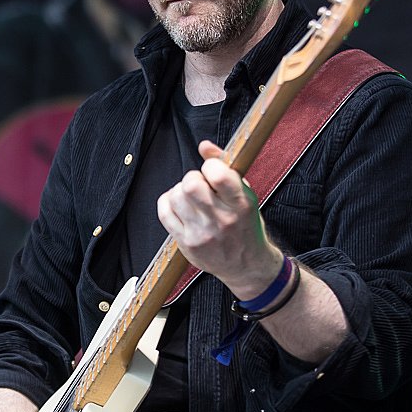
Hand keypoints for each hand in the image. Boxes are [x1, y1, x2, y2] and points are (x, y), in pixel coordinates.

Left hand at [156, 139, 282, 298]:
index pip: (218, 174)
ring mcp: (202, 233)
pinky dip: (168, 202)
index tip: (213, 171)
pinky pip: (164, 212)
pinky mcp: (187, 243)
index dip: (211, 166)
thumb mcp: (246, 195)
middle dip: (192, 177)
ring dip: (180, 191)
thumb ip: (226, 167)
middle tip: (200, 185)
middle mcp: (222, 220)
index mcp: (241, 204)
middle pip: (191, 184)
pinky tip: (179, 206)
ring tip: (191, 198)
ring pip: (176, 196)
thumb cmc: (245, 226)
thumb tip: (204, 146)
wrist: (246, 265)